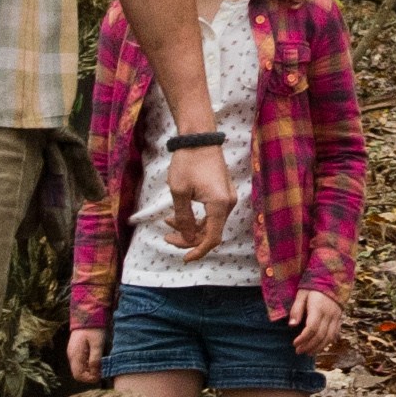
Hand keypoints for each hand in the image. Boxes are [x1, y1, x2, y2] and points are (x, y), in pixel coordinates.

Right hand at [66, 328, 107, 383]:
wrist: (88, 314)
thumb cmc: (94, 329)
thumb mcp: (97, 344)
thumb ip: (95, 359)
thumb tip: (95, 373)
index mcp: (75, 355)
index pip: (78, 375)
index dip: (89, 379)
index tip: (100, 375)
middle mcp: (71, 355)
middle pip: (78, 373)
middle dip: (89, 375)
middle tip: (101, 371)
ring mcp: (72, 352)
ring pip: (79, 368)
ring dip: (89, 370)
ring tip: (100, 365)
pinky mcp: (76, 349)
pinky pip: (80, 362)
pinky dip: (87, 364)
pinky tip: (96, 359)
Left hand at [164, 139, 235, 255]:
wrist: (198, 137)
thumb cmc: (187, 162)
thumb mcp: (179, 192)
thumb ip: (184, 218)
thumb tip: (188, 238)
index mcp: (219, 205)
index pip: (212, 238)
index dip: (198, 251)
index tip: (184, 258)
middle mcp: (228, 203)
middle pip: (211, 232)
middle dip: (189, 238)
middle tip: (167, 237)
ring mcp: (227, 197)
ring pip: (210, 222)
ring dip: (191, 227)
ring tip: (168, 223)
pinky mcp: (223, 192)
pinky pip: (212, 212)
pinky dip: (196, 217)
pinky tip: (178, 214)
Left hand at [291, 291, 345, 360]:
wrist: (332, 278)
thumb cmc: (313, 287)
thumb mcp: (301, 294)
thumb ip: (296, 309)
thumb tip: (291, 325)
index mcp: (318, 308)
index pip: (311, 328)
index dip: (303, 339)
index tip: (294, 343)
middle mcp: (329, 314)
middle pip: (320, 335)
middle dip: (308, 346)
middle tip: (298, 351)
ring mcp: (336, 317)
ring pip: (329, 337)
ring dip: (318, 347)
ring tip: (308, 352)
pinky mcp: (339, 319)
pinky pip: (334, 334)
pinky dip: (327, 343)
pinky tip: (319, 347)